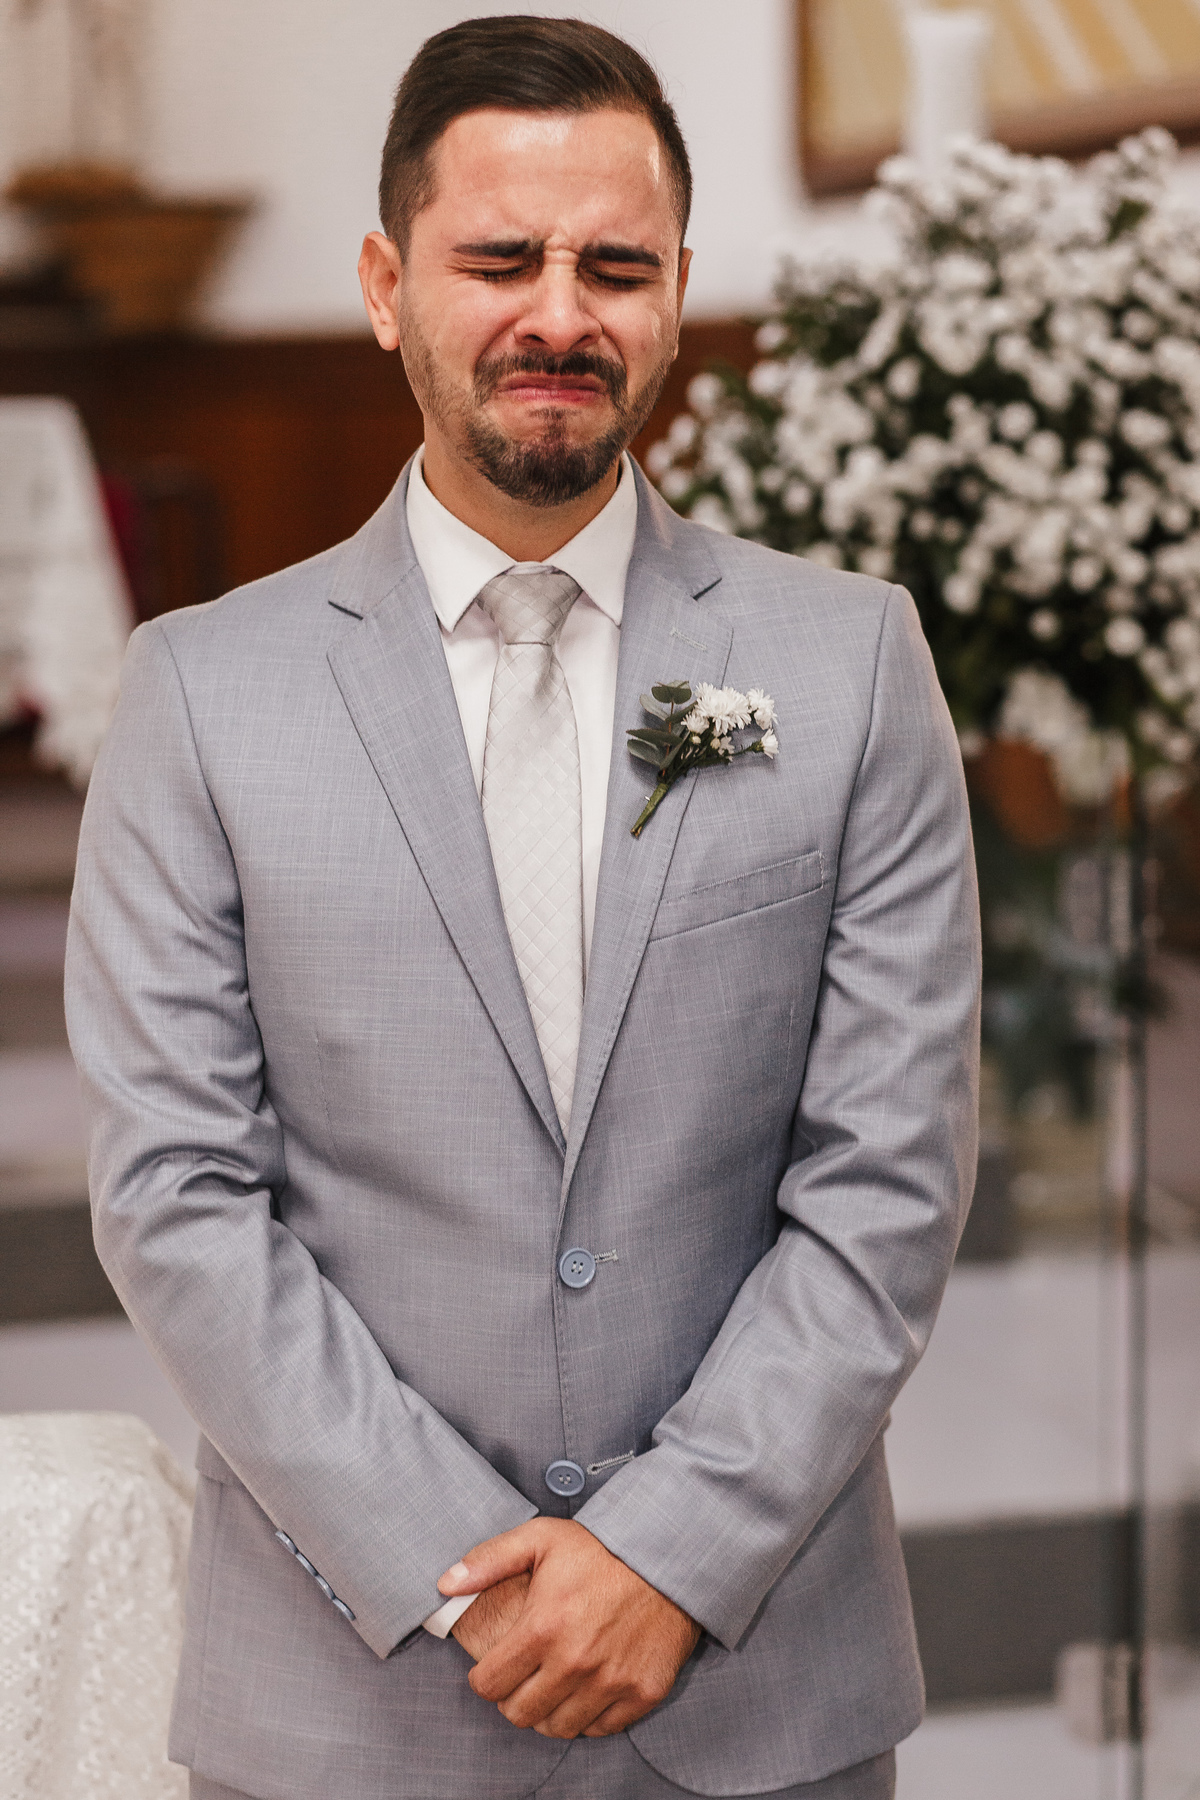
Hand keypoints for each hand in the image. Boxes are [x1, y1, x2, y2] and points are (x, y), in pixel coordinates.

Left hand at [437, 1518, 700, 1739]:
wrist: (669, 1555)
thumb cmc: (601, 1548)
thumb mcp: (540, 1538)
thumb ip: (488, 1561)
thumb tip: (445, 1584)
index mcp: (543, 1628)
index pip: (489, 1685)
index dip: (484, 1679)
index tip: (492, 1669)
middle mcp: (575, 1662)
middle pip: (520, 1715)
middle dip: (513, 1699)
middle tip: (521, 1679)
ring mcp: (611, 1681)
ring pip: (558, 1728)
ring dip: (549, 1712)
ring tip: (552, 1686)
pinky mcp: (642, 1692)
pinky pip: (601, 1728)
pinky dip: (589, 1716)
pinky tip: (586, 1689)